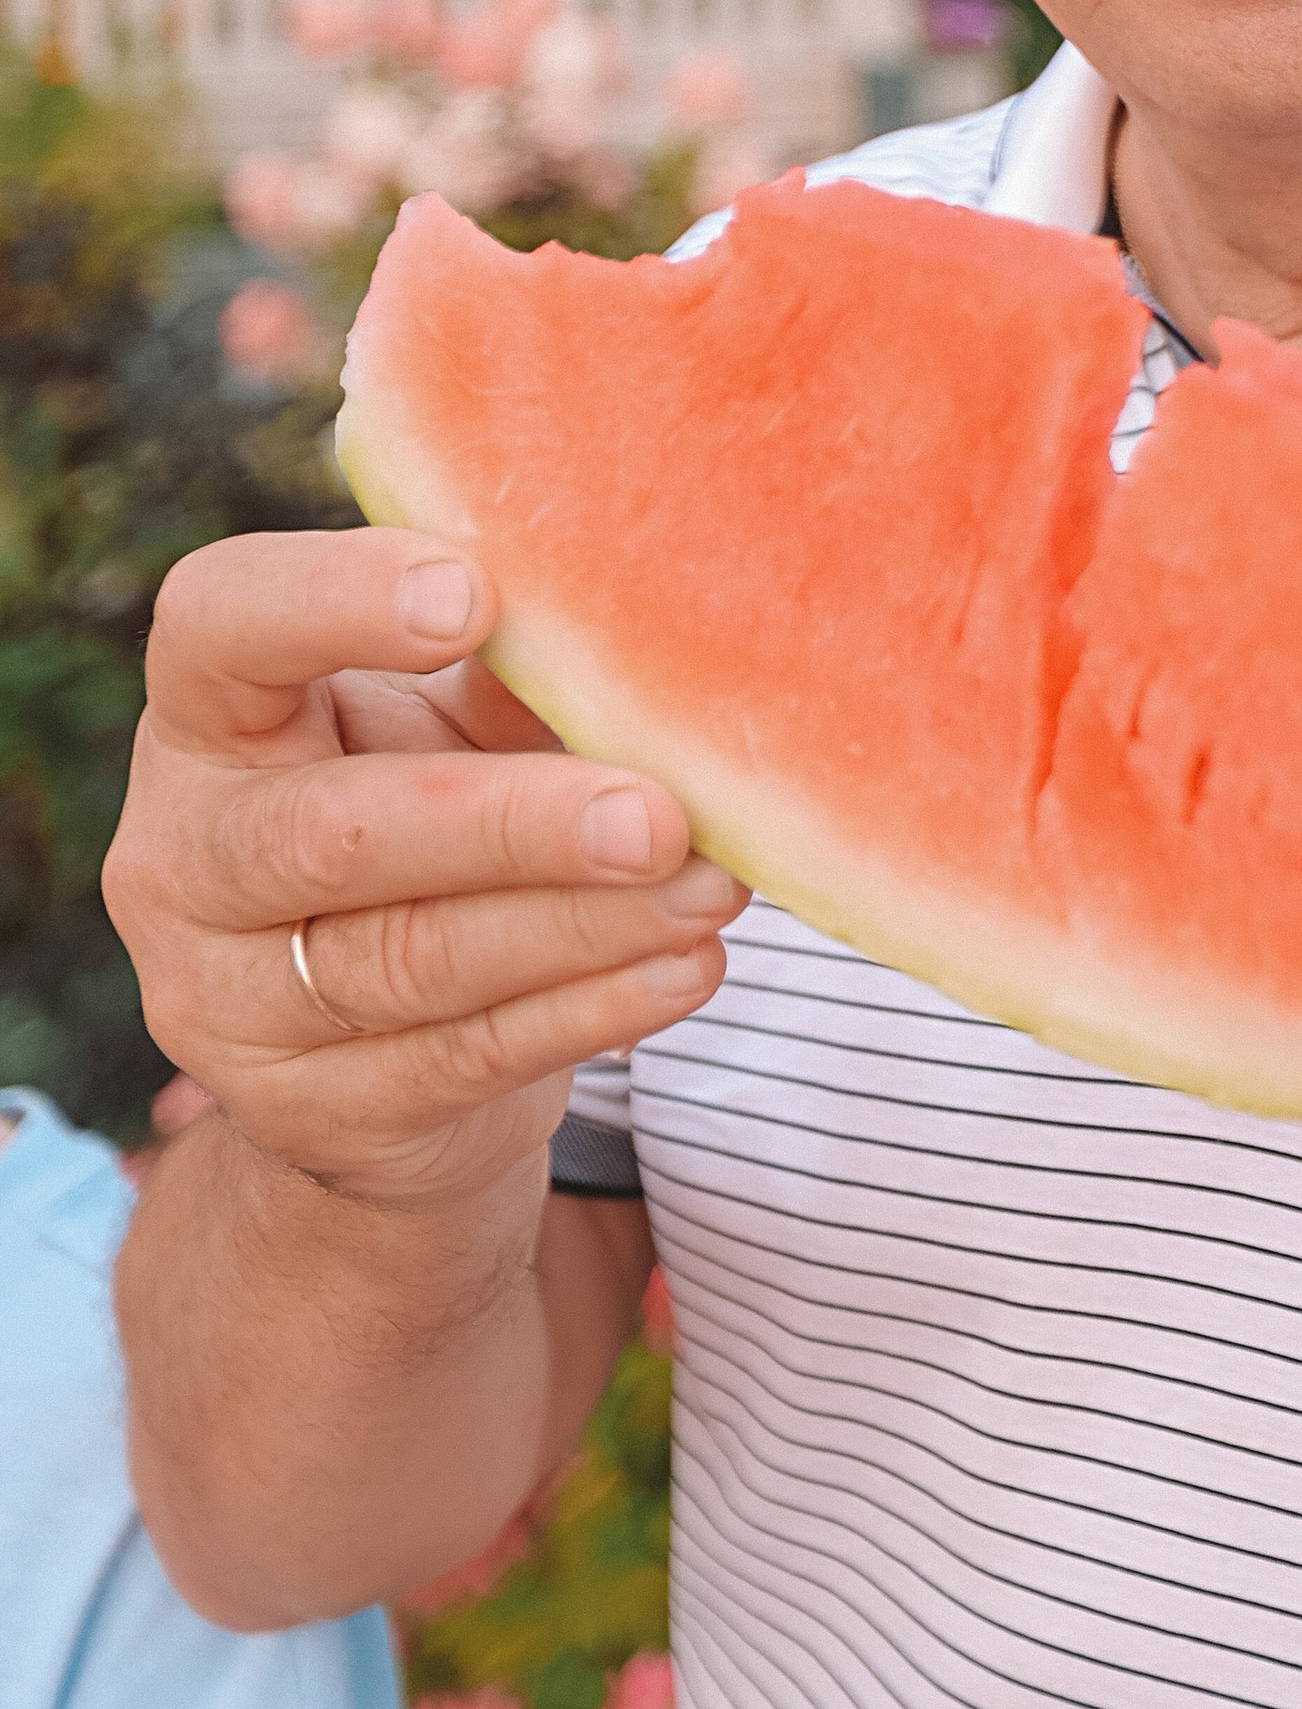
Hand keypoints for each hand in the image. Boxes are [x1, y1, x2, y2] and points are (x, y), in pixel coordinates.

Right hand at [105, 529, 744, 1212]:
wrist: (369, 1060)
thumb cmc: (422, 821)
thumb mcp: (442, 729)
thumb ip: (505, 673)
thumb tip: (636, 619)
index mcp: (207, 721)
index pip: (218, 628)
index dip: (332, 602)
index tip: (476, 594)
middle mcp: (183, 862)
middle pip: (336, 834)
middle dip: (511, 822)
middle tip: (662, 813)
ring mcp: (228, 1005)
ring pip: (414, 961)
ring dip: (584, 923)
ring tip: (710, 886)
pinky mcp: (311, 1114)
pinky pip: (465, 1058)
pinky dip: (589, 1010)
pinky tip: (684, 968)